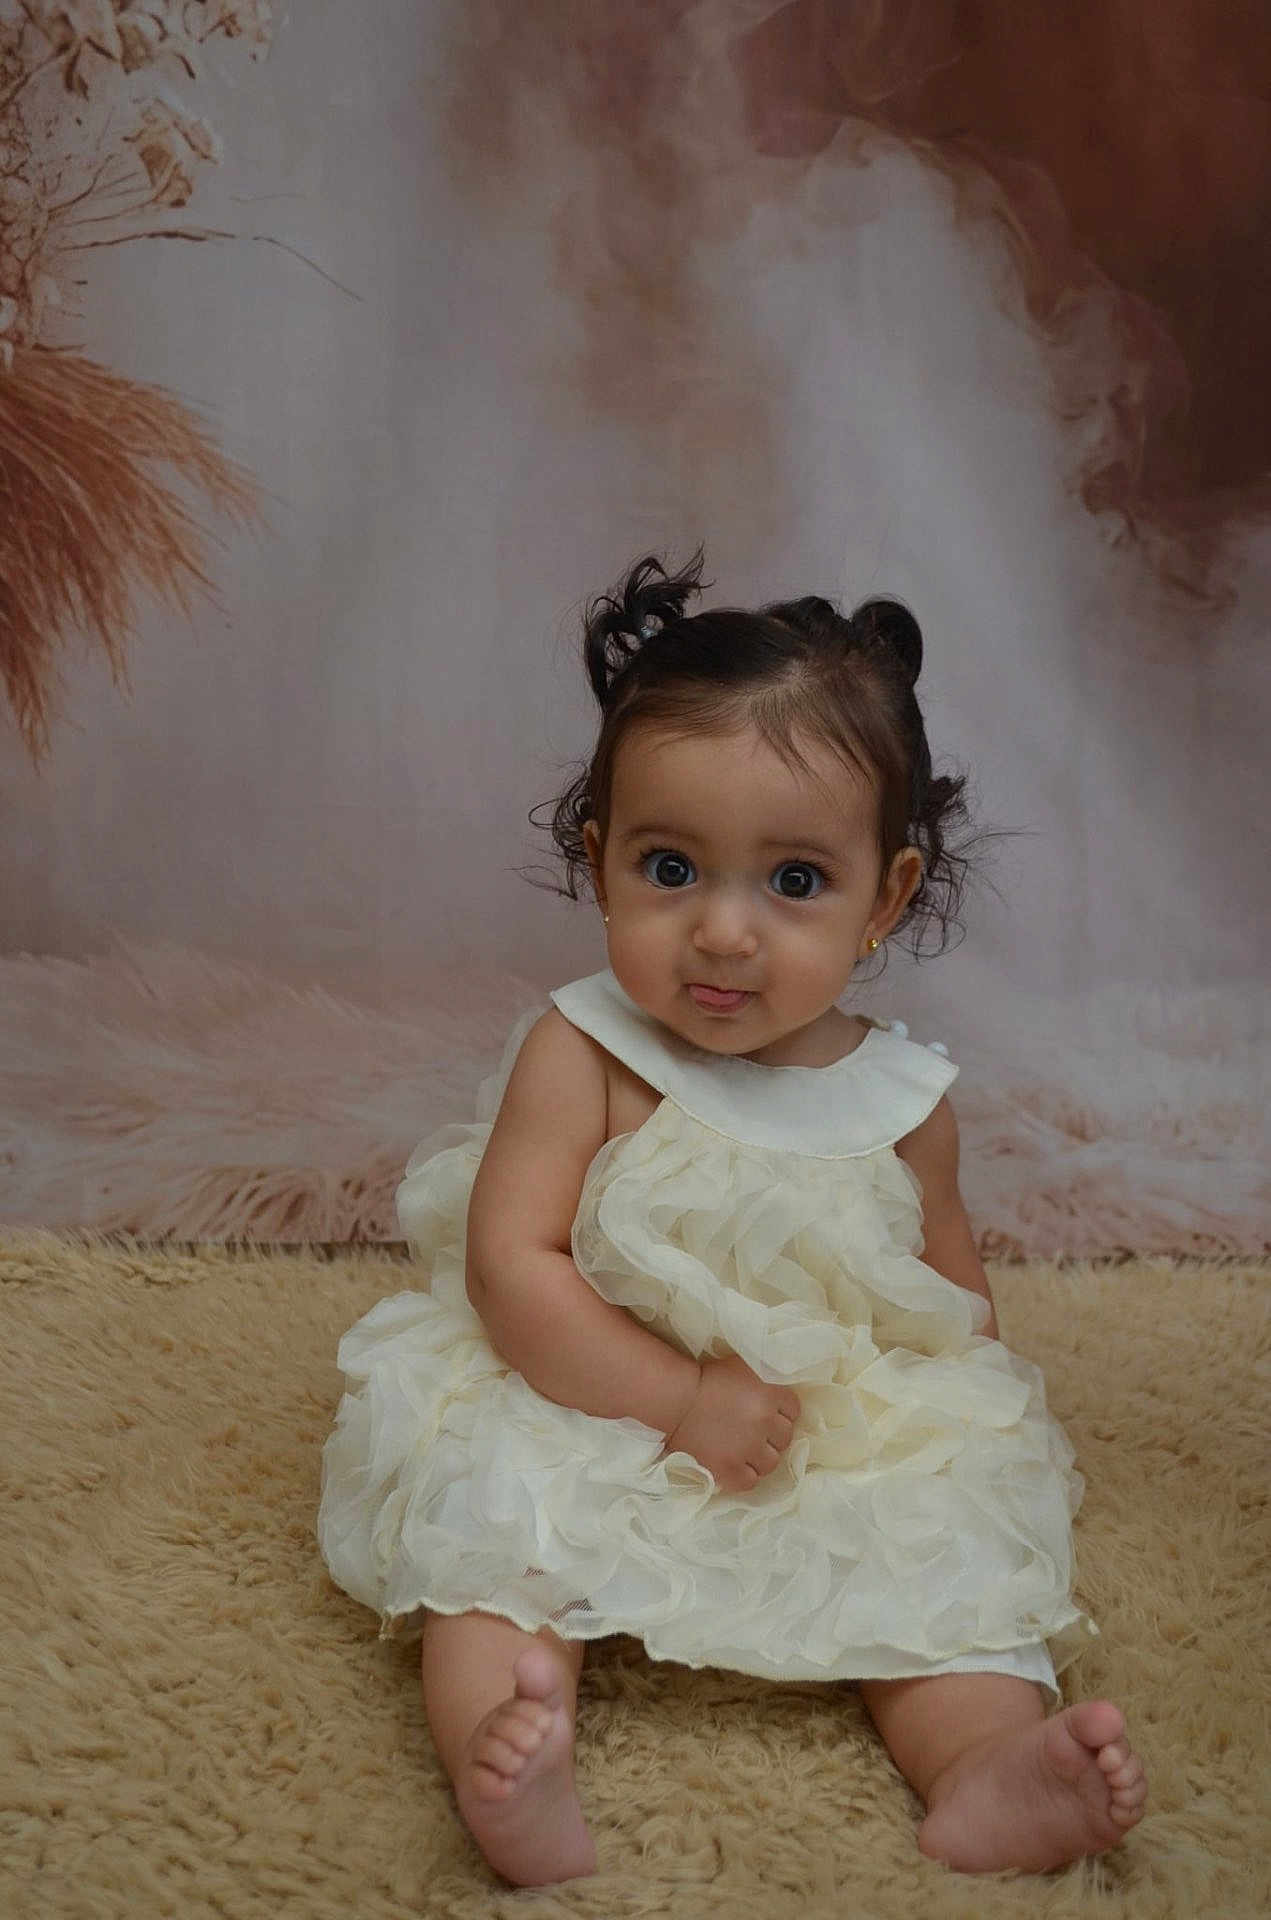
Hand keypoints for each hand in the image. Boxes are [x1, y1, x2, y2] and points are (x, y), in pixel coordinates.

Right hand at [663, 1354, 800, 1491]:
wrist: (673, 1398)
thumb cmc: (706, 1378)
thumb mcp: (742, 1367)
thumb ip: (766, 1379)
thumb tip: (780, 1391)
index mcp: (770, 1395)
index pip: (793, 1410)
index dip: (781, 1412)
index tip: (767, 1413)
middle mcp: (764, 1422)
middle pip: (785, 1437)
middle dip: (772, 1435)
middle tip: (754, 1431)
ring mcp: (748, 1448)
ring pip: (771, 1463)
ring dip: (760, 1457)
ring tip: (745, 1450)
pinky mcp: (729, 1469)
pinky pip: (751, 1481)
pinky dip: (744, 1474)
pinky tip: (735, 1464)